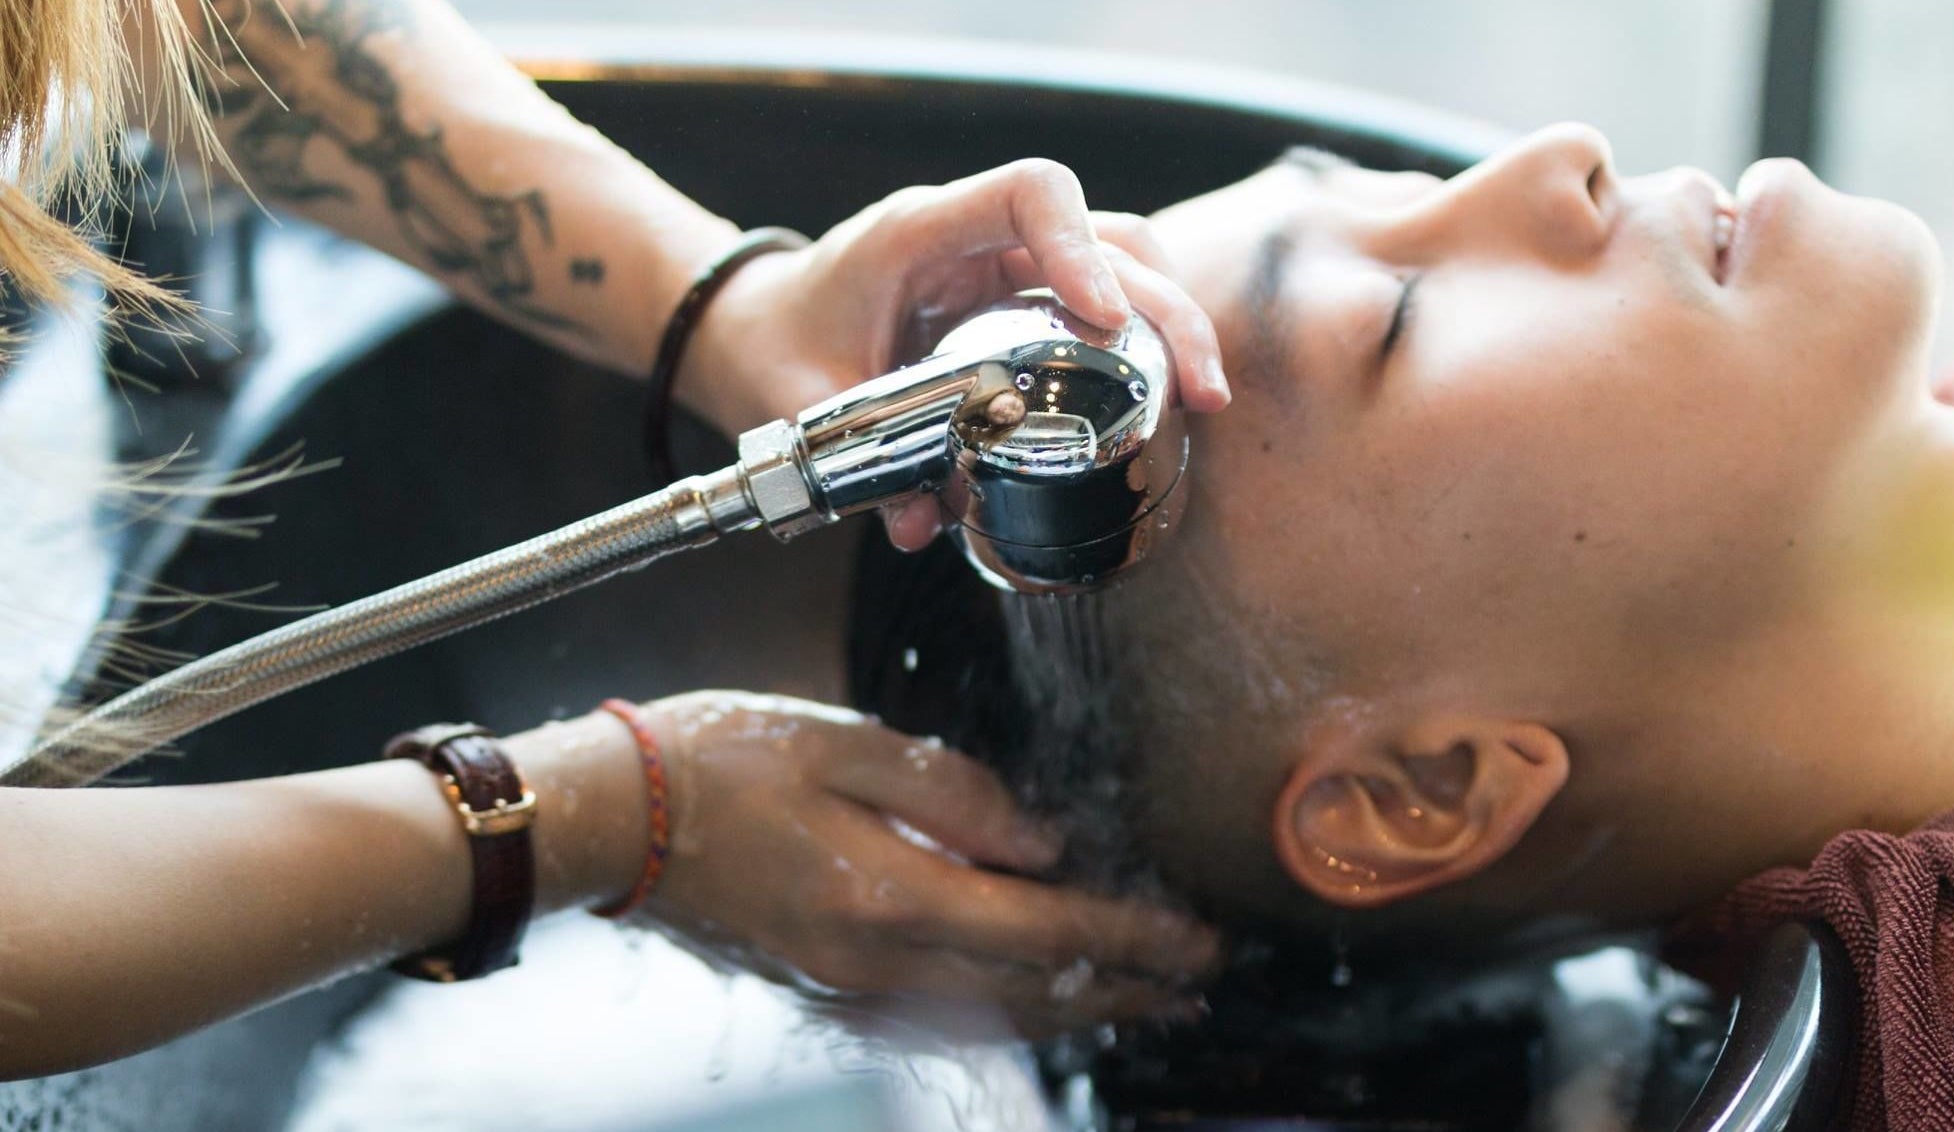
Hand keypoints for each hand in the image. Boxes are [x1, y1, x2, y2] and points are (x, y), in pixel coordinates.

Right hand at [629, 691, 1219, 1037]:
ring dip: (1078, 1011)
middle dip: (1127, 990)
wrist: (615, 816)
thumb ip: (956, 792)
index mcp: (889, 896)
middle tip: (1200, 983)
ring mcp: (848, 988)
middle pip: (1032, 993)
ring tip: (1146, 1003)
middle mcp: (876, 963)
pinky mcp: (825, 988)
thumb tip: (1043, 842)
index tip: (1197, 941)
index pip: (1046, 930)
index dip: (1132, 939)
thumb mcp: (847, 740)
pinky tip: (1037, 999)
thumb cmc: (719, 760)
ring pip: (991, 1017)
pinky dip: (1009, 1012)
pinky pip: (941, 1016)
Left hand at [677, 159, 1229, 549]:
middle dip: (1163, 308)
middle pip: (1108, 236)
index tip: (1106, 320)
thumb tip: (924, 524)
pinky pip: (1098, 307)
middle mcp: (977, 239)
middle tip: (1198, 389)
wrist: (754, 328)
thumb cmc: (774, 342)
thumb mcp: (801, 400)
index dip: (1082, 247)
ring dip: (1170, 323)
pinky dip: (1139, 346)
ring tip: (1199, 398)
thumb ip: (860, 462)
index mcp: (922, 231)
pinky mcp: (1019, 305)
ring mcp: (1005, 268)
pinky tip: (1166, 398)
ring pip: (1121, 266)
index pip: (1031, 193)